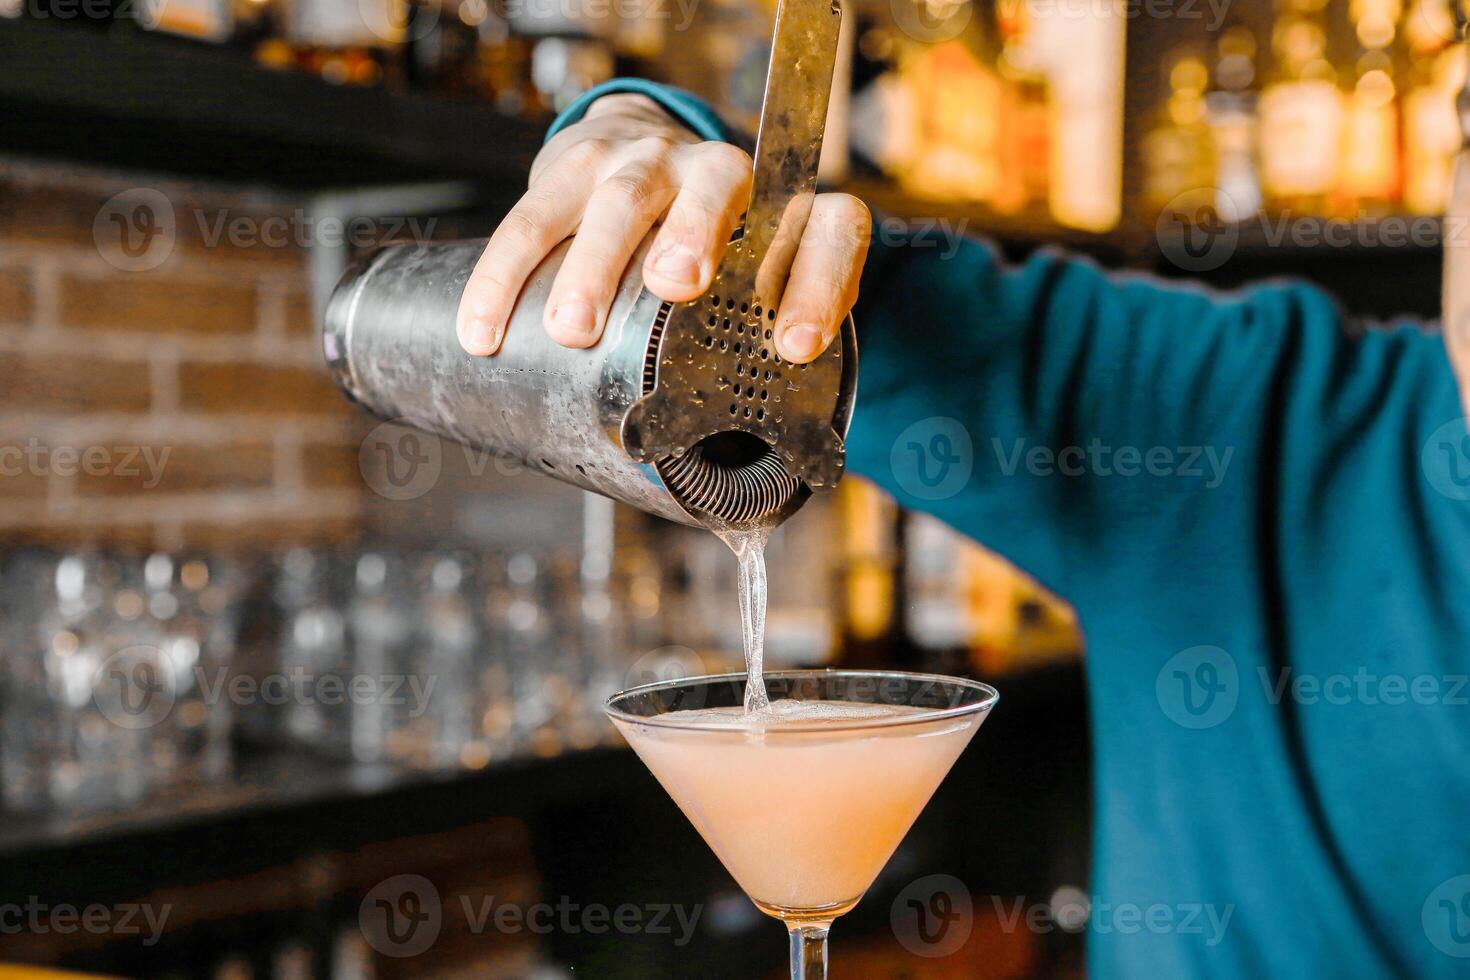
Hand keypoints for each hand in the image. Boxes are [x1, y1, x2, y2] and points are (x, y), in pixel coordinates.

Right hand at [456, 92, 869, 363]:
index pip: (827, 229)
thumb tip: (760, 471)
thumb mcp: (751, 292)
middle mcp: (720, 172)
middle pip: (718, 185)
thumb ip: (759, 355)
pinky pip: (531, 217)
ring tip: (571, 327)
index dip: (820, 283)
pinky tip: (483, 330)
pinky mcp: (575, 166)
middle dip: (695, 234)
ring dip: (594, 262)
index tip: (795, 345)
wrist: (642, 156)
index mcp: (784, 209)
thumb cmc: (709, 252)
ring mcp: (645, 162)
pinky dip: (503, 276)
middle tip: (675, 285)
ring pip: (621, 199)